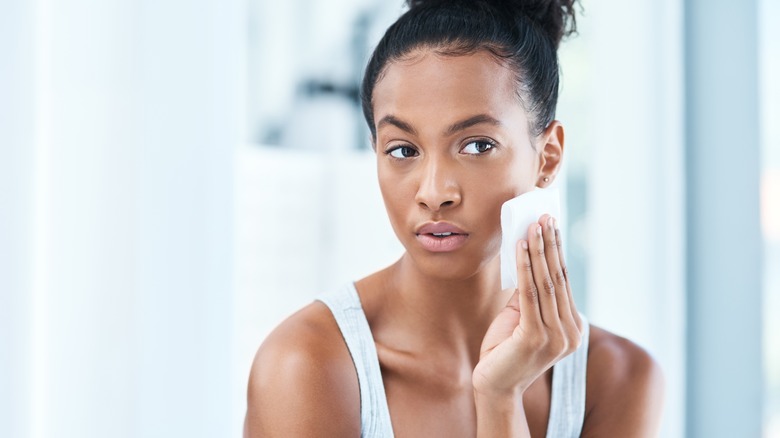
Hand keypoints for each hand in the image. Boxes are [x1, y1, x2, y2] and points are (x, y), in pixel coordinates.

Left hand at [472, 214, 582, 397]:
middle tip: (545, 217)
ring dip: (539, 250)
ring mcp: (555, 337)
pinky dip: (525, 268)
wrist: (494, 386)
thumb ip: (528, 293)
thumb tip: (527, 256)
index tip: (551, 225)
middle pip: (558, 279)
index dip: (557, 252)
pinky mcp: (535, 338)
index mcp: (572, 328)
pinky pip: (529, 295)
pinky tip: (522, 248)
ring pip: (545, 283)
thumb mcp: (520, 316)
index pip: (563, 282)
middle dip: (550, 244)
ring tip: (533, 226)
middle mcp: (570, 333)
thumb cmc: (504, 350)